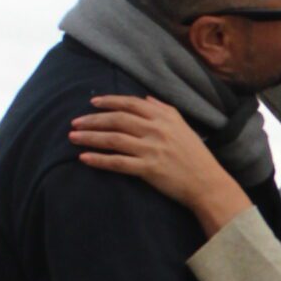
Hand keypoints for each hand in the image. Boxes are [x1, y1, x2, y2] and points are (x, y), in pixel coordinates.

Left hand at [70, 95, 250, 232]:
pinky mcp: (148, 168)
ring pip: (113, 139)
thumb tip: (145, 98)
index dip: (109, 101)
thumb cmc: (195, 155)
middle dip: (92, 119)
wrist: (207, 182)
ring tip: (73, 137)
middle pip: (117, 119)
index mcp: (164, 117)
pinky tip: (84, 158)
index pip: (130, 104)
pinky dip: (99, 159)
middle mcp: (156, 129)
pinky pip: (117, 162)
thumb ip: (163, 109)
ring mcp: (152, 149)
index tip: (92, 103)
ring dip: (90, 137)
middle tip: (74, 122)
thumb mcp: (183, 125)